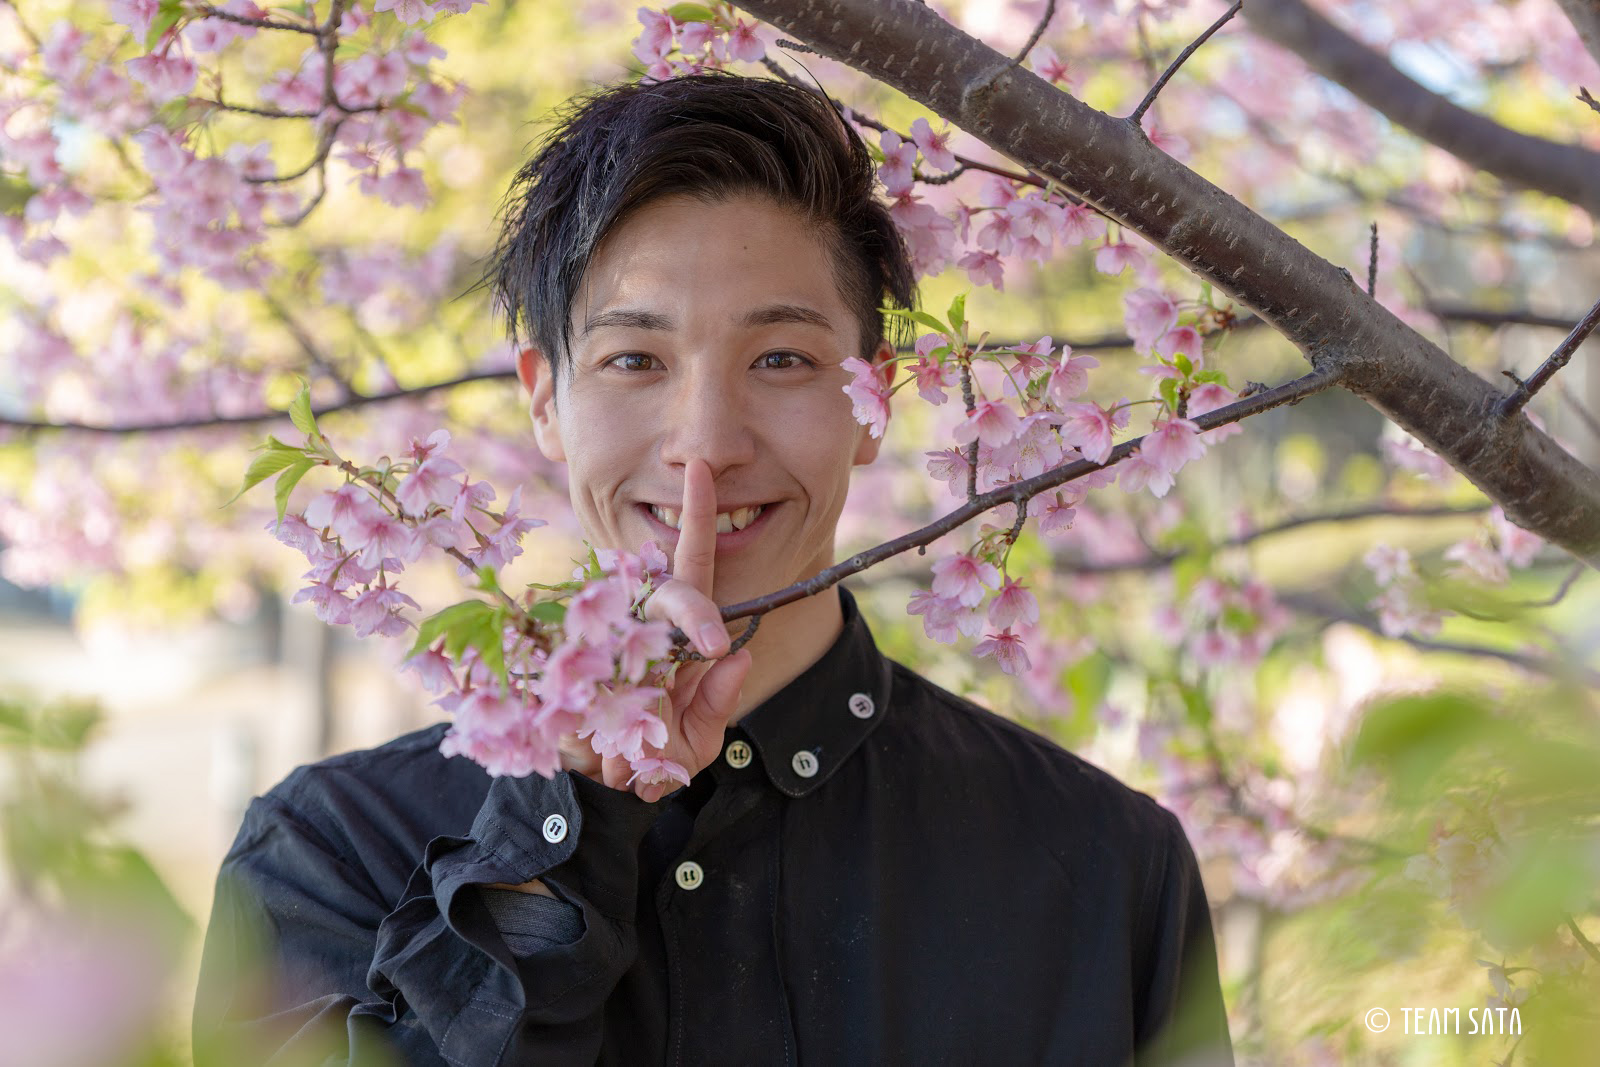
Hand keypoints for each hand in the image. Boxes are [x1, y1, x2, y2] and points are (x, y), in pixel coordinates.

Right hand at [557, 458, 751, 802]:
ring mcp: (603, 639)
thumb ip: (718, 702)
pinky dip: (598, 711)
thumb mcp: (695, 742)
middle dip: (693, 610)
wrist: (599, 784)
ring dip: (640, 675)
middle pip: (670, 590)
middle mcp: (641, 624)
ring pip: (623, 621)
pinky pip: (577, 666)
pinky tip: (606, 750)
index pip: (694, 566)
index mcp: (678, 634)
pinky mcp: (564, 663)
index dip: (697, 514)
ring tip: (640, 737)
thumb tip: (736, 656)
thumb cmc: (655, 755)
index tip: (701, 474)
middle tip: (712, 646)